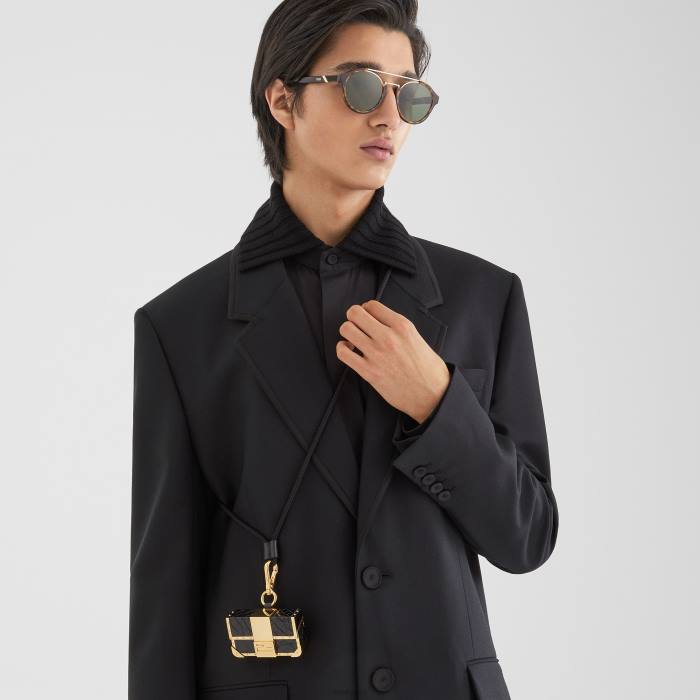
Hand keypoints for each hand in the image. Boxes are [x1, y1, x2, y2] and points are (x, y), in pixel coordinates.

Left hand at [336, 299, 449, 423]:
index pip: (372, 305)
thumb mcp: (416, 338)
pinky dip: (342, 349)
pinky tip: (350, 351)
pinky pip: (342, 352)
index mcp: (402, 326)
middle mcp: (388, 337)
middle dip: (353, 318)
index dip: (366, 310)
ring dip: (347, 332)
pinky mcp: (368, 371)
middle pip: (355, 313)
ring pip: (346, 329)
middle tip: (357, 326)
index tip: (367, 318)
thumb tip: (378, 322)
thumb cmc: (428, 369)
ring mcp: (377, 354)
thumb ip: (396, 328)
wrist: (432, 395)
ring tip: (353, 339)